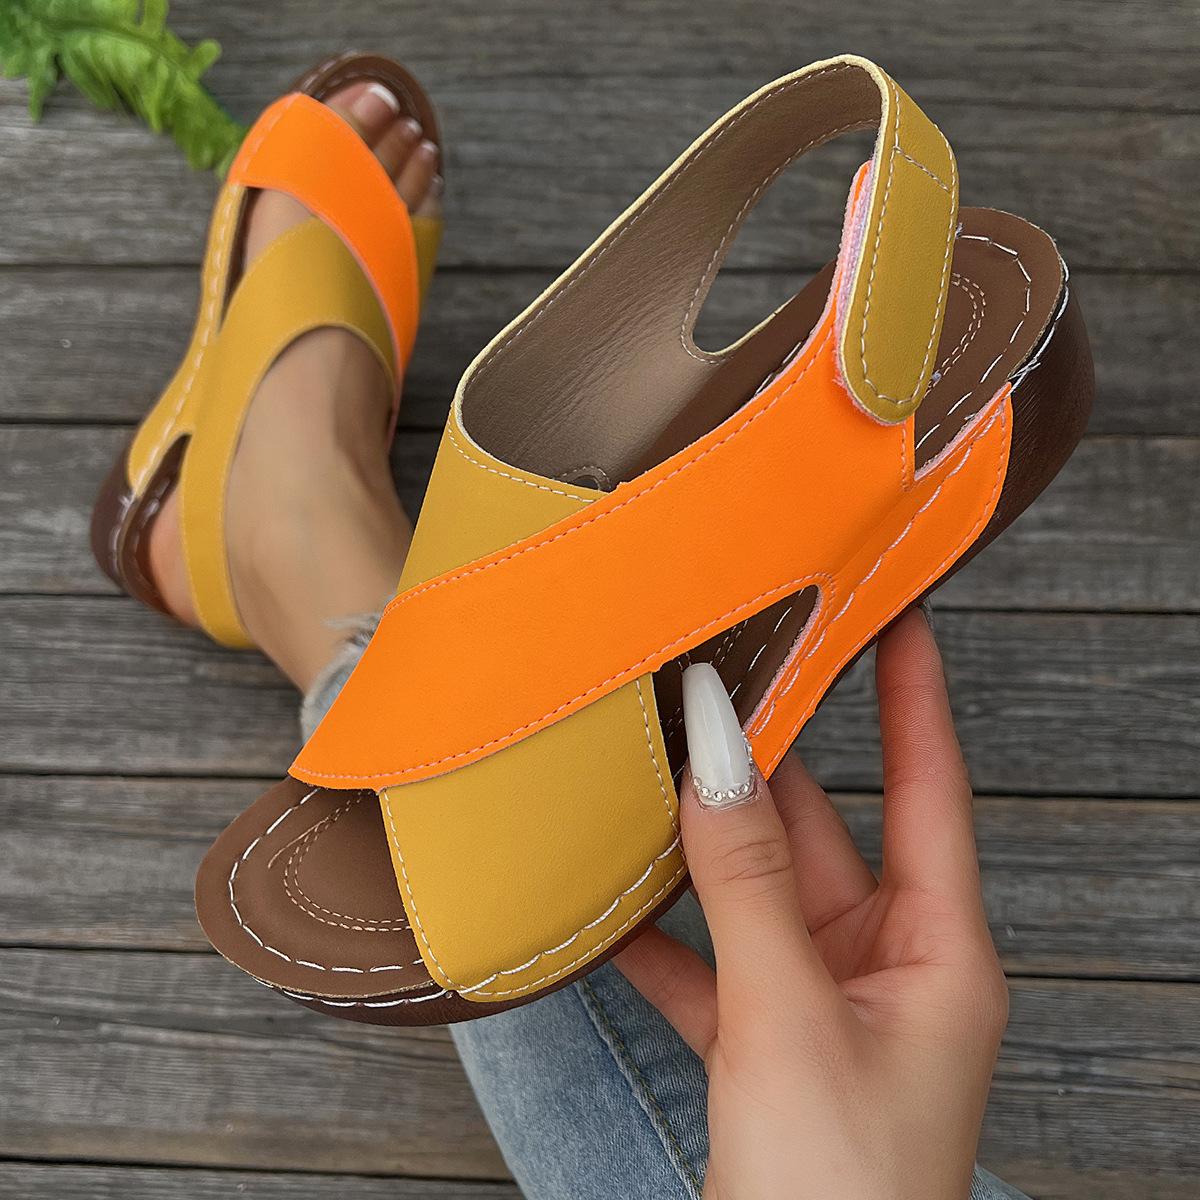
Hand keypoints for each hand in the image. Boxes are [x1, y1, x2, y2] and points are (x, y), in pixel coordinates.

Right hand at [616, 609, 1007, 1199]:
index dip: (915, 693)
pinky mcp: (763, 1045)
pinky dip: (662, 937)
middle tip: (715, 682)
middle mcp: (887, 965)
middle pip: (820, 832)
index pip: (931, 786)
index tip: (896, 610)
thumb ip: (746, 884)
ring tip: (645, 771)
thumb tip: (717, 760)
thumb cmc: (841, 1193)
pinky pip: (709, 964)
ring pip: (754, 893)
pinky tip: (607, 905)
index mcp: (938, 952)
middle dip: (766, 765)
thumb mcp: (789, 1021)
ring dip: (699, 848)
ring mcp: (821, 1004)